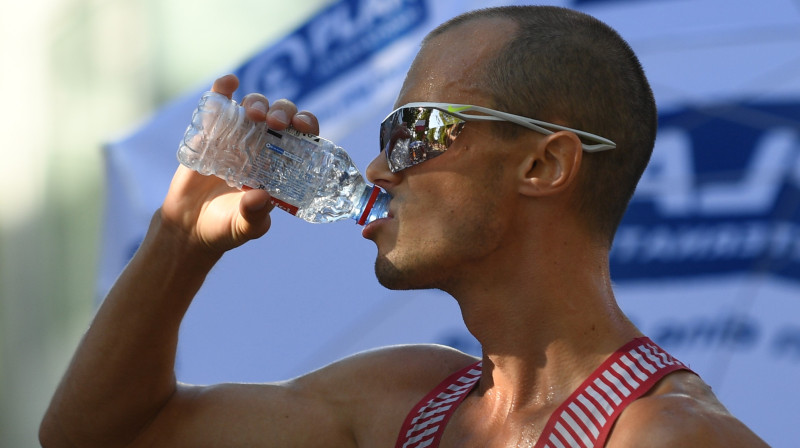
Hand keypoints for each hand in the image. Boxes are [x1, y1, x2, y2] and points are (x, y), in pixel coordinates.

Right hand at [159, 74, 320, 256]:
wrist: (190, 226)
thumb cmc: (226, 228)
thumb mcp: (244, 227)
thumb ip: (254, 215)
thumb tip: (261, 197)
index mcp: (281, 165)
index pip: (303, 138)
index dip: (307, 126)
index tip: (303, 126)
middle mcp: (263, 146)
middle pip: (281, 116)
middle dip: (283, 111)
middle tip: (275, 121)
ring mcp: (237, 136)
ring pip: (254, 107)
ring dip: (258, 102)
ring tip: (253, 114)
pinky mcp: (210, 132)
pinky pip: (219, 104)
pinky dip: (224, 89)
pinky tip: (229, 83)